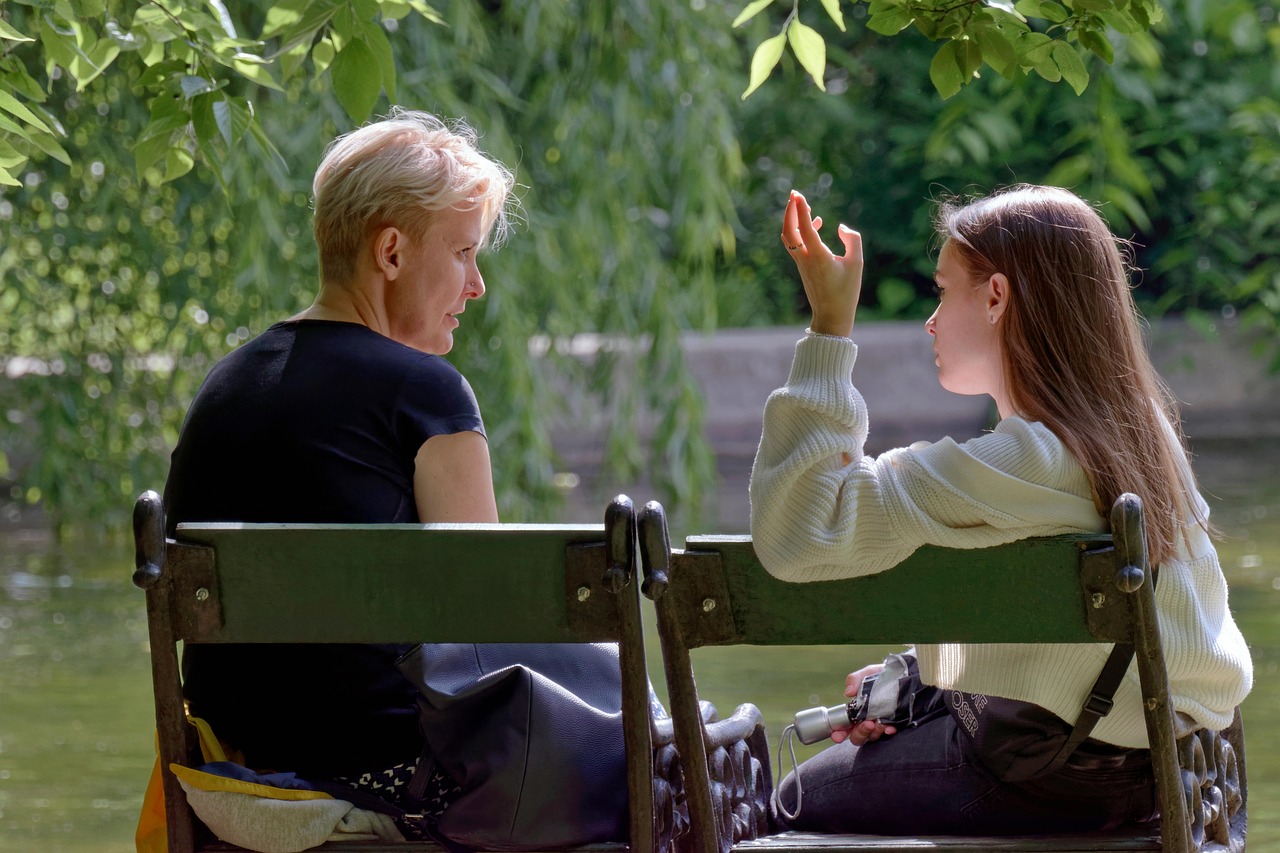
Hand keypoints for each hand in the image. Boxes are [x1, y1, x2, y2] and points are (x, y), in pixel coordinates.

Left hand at [780, 190, 862, 337]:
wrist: (831, 315)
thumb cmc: (846, 291)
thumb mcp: (857, 264)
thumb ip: (853, 240)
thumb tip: (840, 227)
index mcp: (818, 256)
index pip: (804, 228)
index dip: (800, 209)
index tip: (798, 194)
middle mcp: (805, 258)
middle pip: (789, 230)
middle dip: (790, 210)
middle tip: (794, 193)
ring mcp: (801, 263)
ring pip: (789, 236)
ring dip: (792, 219)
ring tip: (802, 203)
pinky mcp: (803, 266)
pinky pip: (795, 243)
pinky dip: (799, 230)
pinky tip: (816, 223)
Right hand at [829, 663, 895, 745]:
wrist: (905, 674)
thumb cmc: (882, 675)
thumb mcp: (868, 673)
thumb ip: (855, 679)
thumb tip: (848, 692)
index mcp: (857, 710)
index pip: (844, 725)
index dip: (839, 733)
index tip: (837, 735)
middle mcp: (867, 720)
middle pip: (857, 736)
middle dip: (859, 733)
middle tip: (867, 724)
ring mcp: (880, 724)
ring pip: (872, 737)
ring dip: (874, 733)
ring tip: (880, 723)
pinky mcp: (894, 725)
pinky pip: (889, 734)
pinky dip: (888, 732)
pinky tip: (890, 727)